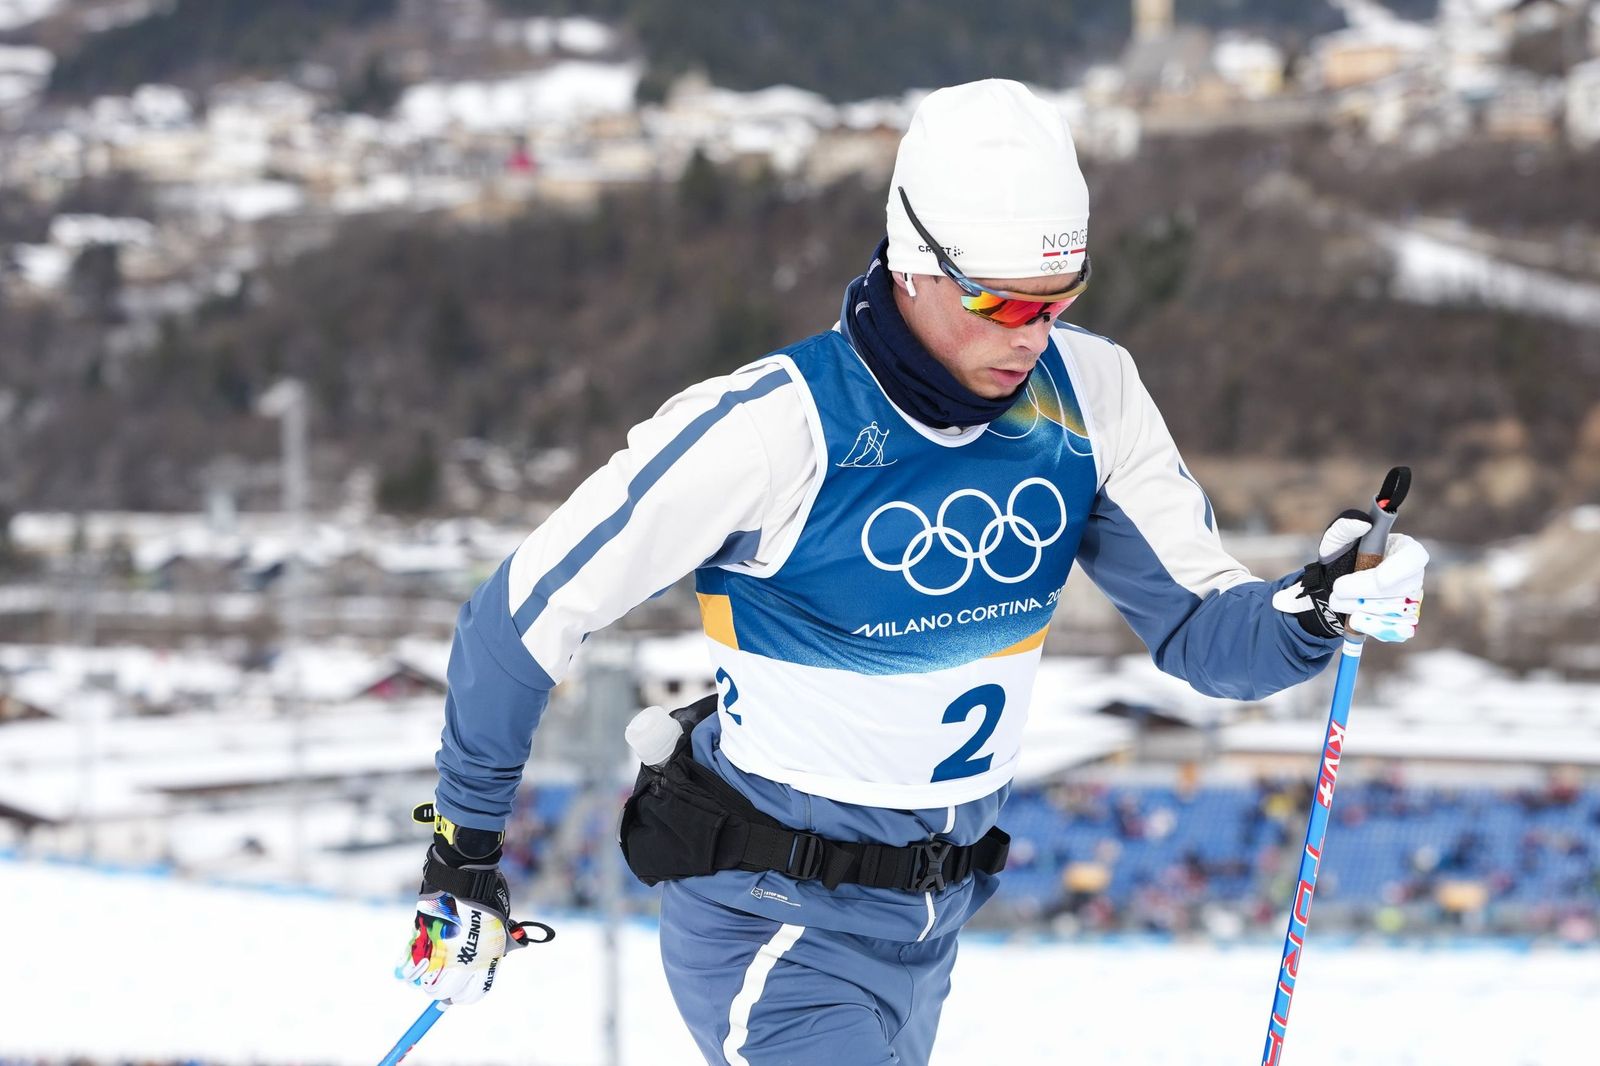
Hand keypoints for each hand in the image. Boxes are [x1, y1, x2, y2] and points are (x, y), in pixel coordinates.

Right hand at [395, 812, 514, 1004]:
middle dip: (439, 991)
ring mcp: (443, 951)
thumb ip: (491, 944)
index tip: (454, 995)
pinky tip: (405, 969)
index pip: (472, 995)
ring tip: (424, 972)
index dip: (462, 997)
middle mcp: (465, 960)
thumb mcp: (497, 923)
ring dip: (422, 980)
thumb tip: (488, 959)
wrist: (467, 873)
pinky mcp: (424, 938)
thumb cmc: (485, 894)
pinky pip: (408, 965)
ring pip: (427, 983)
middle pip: (444, 994)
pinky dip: (404, 968)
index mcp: (487, 957)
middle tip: (437, 981)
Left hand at [1274, 509, 1427, 641]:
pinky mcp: (1402, 622)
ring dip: (1361, 609)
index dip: (1401, 570)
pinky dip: (1371, 626)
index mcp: (1403, 549)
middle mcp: (1413, 576)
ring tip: (1337, 601)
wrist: (1331, 590)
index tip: (1380, 579)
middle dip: (1365, 592)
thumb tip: (1362, 523)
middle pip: (1401, 589)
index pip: (1415, 558)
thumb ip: (1344, 527)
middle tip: (1337, 590)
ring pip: (1396, 612)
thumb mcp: (1336, 540)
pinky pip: (1396, 631)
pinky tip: (1353, 619)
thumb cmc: (1339, 559)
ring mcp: (1411, 601)